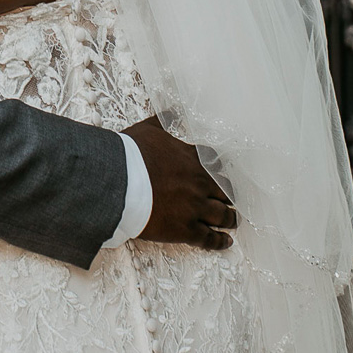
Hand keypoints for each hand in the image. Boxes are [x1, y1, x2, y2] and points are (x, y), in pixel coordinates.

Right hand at [124, 115, 236, 250]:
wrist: (118, 182)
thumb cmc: (130, 155)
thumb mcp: (148, 130)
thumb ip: (162, 120)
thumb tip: (171, 110)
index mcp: (191, 159)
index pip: (215, 163)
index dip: (221, 170)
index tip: (225, 174)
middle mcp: (199, 183)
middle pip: (225, 191)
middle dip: (230, 196)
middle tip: (234, 200)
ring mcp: (194, 207)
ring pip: (222, 215)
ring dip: (231, 218)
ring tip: (234, 221)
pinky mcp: (186, 229)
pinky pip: (209, 238)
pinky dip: (220, 241)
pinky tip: (226, 242)